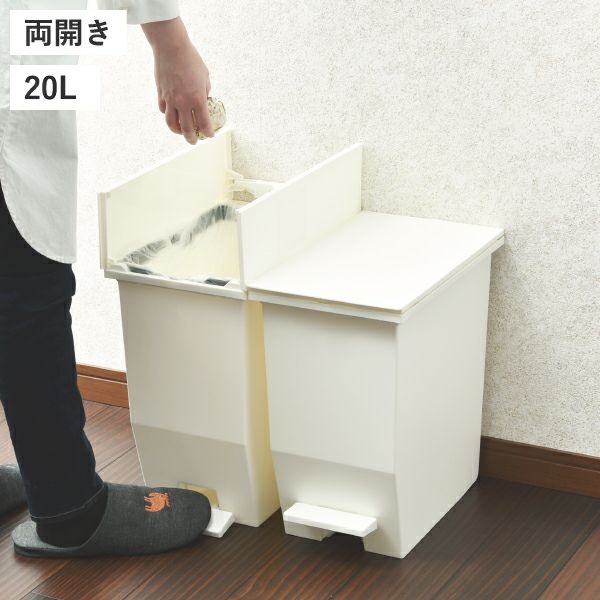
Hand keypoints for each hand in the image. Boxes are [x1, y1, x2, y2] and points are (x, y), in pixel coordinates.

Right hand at [142, 18, 212, 144]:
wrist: (171, 47)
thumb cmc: (191, 60)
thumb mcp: (205, 77)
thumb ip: (205, 92)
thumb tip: (204, 101)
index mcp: (197, 99)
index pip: (204, 123)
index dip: (208, 132)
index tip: (209, 135)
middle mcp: (183, 102)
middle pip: (187, 129)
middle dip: (192, 138)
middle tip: (194, 141)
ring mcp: (170, 99)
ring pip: (172, 124)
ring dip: (177, 131)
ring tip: (181, 133)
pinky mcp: (161, 94)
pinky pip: (163, 111)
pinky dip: (168, 116)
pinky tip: (172, 116)